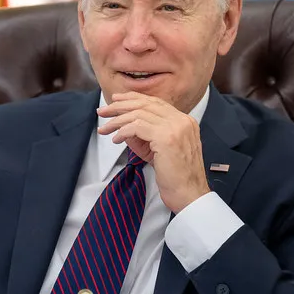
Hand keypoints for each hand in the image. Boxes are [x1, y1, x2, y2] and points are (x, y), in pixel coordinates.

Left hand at [96, 92, 209, 211]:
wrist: (190, 194)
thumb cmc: (176, 178)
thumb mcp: (160, 151)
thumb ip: (145, 136)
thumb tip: (123, 126)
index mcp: (185, 121)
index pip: (156, 102)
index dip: (134, 99)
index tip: (117, 101)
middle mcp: (182, 120)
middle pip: (146, 104)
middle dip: (120, 106)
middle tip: (103, 111)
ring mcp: (176, 127)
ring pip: (138, 114)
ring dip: (117, 120)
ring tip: (104, 129)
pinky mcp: (166, 138)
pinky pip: (137, 127)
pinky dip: (122, 132)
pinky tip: (116, 140)